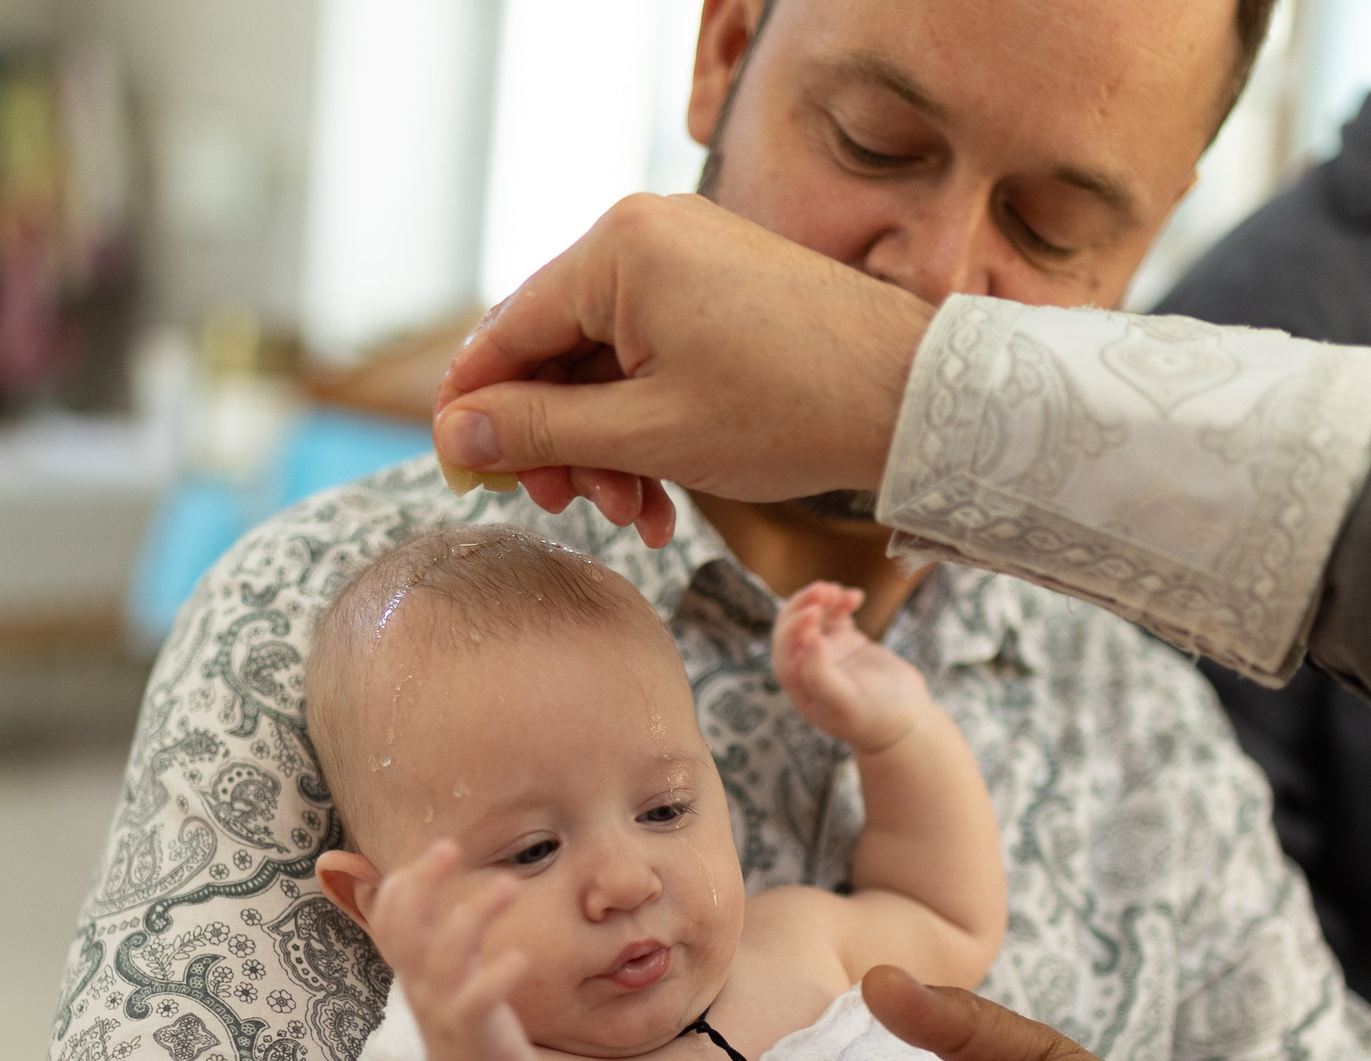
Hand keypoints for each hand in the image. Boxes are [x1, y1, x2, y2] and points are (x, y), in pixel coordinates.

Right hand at [369, 841, 537, 1060]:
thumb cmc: (470, 1030)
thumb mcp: (450, 981)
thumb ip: (445, 942)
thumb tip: (443, 897)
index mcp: (416, 973)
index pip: (391, 922)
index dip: (404, 884)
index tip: (437, 849)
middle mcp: (422, 989)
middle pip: (406, 931)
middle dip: (423, 885)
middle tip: (448, 846)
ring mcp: (444, 1011)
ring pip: (444, 958)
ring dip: (474, 915)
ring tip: (509, 884)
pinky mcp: (474, 1034)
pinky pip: (477, 1002)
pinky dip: (496, 976)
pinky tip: (519, 956)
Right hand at [432, 194, 934, 546]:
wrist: (914, 398)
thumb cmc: (790, 410)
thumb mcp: (647, 434)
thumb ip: (541, 432)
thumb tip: (456, 435)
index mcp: (617, 250)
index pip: (504, 332)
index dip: (475, 411)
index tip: (464, 474)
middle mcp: (645, 234)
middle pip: (553, 350)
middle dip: (559, 442)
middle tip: (572, 508)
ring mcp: (688, 257)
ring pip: (605, 364)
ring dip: (608, 448)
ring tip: (638, 516)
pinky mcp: (722, 288)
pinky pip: (653, 357)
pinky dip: (648, 424)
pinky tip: (666, 496)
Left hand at [773, 583, 930, 750]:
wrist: (906, 721)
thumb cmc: (875, 717)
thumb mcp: (846, 702)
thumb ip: (821, 676)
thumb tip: (807, 641)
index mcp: (799, 684)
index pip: (785, 649)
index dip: (793, 627)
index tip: (813, 613)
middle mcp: (807, 666)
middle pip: (793, 628)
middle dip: (804, 605)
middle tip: (823, 590)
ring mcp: (827, 652)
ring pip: (813, 616)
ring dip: (821, 600)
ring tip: (838, 591)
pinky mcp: (846, 641)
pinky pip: (836, 614)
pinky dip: (842, 602)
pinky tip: (857, 597)